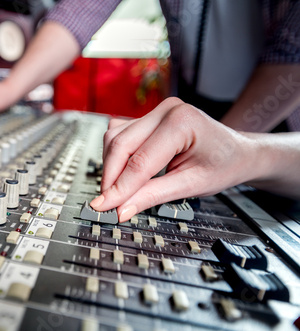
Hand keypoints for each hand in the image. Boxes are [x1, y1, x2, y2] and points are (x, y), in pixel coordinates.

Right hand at [90, 97, 260, 221]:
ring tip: (118, 191)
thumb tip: (121, 209)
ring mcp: (156, 111)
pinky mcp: (148, 118)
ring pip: (115, 138)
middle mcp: (166, 110)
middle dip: (110, 177)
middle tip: (105, 204)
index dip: (119, 187)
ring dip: (111, 166)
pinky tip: (123, 172)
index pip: (140, 161)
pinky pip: (120, 134)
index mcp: (181, 122)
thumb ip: (153, 195)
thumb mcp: (192, 185)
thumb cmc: (223, 165)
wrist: (238, 152)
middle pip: (120, 144)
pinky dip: (116, 156)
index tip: (104, 207)